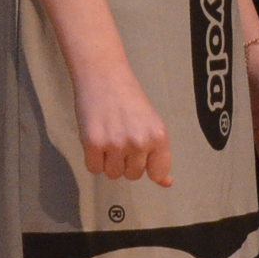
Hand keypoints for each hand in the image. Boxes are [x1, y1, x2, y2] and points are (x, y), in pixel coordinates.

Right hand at [73, 63, 173, 186]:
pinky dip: (93, 159)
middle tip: (119, 138)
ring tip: (106, 138)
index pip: (157, 173)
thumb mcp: (152, 124)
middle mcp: (139, 142)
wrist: (102, 74)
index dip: (146, 165)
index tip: (139, 153)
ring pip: (112, 174)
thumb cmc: (128, 97)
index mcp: (159, 137)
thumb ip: (159, 154)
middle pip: (132, 175)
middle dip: (125, 162)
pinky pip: (93, 168)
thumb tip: (166, 183)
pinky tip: (95, 140)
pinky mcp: (92, 142)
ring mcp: (115, 143)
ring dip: (108, 162)